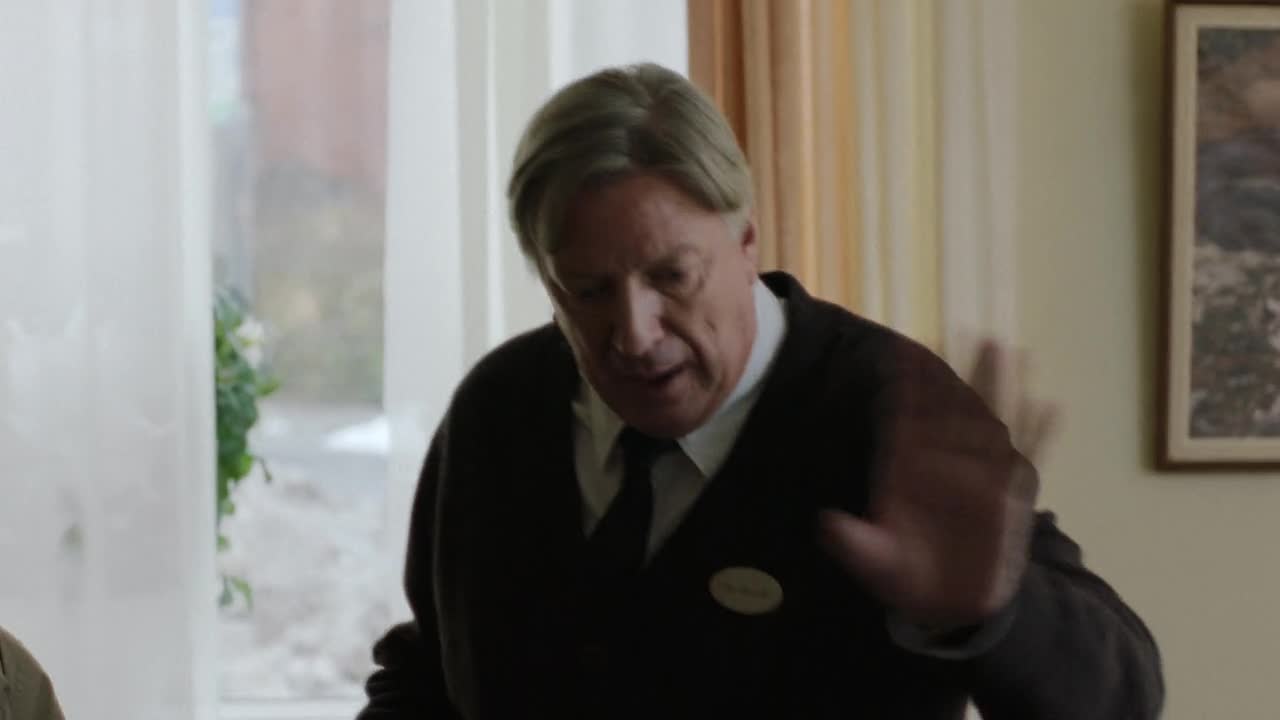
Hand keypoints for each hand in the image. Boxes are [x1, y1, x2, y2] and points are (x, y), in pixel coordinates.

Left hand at [820, 338, 1058, 628]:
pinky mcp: (1007, 498)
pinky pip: (1027, 460)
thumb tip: (830, 526)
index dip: (905, 390)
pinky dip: (1039, 436)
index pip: (905, 422)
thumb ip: (856, 546)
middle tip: (967, 330)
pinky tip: (1051, 407)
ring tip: (1008, 350)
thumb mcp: (878, 563)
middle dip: (959, 372)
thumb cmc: (907, 576)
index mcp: (905, 474)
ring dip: (999, 388)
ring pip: (990, 423)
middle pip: (951, 410)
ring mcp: (977, 477)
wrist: (945, 602)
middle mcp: (943, 466)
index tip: (901, 355)